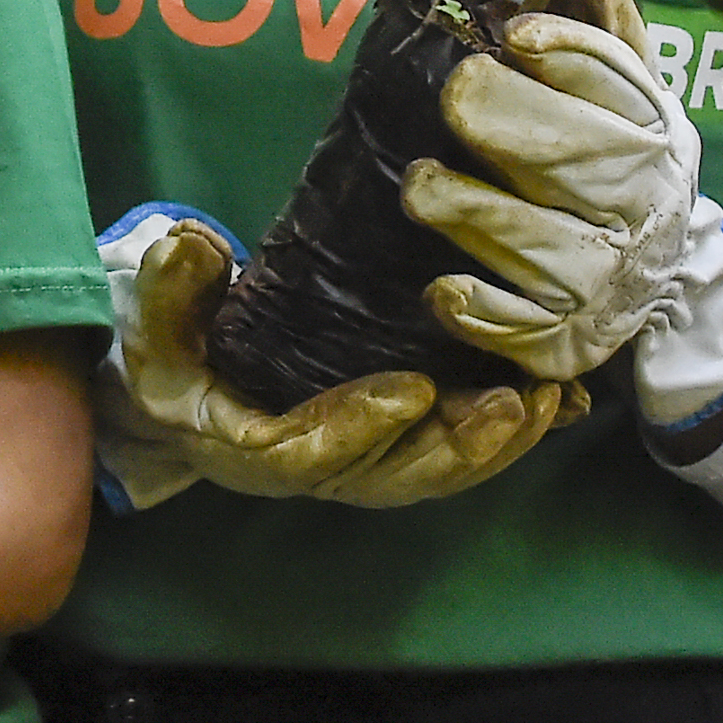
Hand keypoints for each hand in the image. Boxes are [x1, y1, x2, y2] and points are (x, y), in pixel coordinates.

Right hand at [98, 209, 574, 509]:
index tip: (410, 390)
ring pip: (436, 470)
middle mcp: (314, 466)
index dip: (360, 427)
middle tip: (510, 403)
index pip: (306, 453)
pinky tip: (565, 402)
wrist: (195, 392)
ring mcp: (362, 461)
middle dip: (457, 446)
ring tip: (545, 400)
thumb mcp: (157, 325)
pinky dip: (512, 431)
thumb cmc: (179, 354)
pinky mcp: (399, 445)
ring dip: (497, 443)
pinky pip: (459, 449)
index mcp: (248, 447)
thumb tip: (192, 245)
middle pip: (393, 478)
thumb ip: (169, 290)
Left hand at [405, 0, 707, 377]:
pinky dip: (486, 311)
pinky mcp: (572, 337)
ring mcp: (608, 275)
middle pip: (584, 163)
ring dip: (481, 215)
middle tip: (456, 97)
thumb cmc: (622, 161)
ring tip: (420, 187)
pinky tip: (443, 289)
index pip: (618, 85)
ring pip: (547, 245)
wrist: (670, 285)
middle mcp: (640, 201)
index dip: (569, 54)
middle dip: (517, 126)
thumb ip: (601, 15)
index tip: (514, 31)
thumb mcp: (628, 88)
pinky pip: (528, 328)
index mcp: (653, 128)